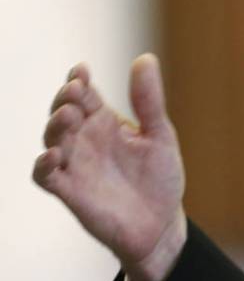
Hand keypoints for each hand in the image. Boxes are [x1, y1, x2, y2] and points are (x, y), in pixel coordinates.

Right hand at [34, 53, 186, 280]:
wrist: (162, 223)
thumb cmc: (160, 178)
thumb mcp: (160, 135)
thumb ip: (149, 101)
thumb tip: (145, 57)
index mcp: (106, 122)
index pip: (85, 95)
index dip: (78, 80)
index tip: (81, 70)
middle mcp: (86, 140)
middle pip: (63, 112)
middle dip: (65, 99)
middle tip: (75, 91)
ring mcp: (75, 165)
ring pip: (51, 139)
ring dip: (55, 126)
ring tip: (68, 115)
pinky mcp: (70, 192)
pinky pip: (46, 176)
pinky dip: (44, 165)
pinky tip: (52, 155)